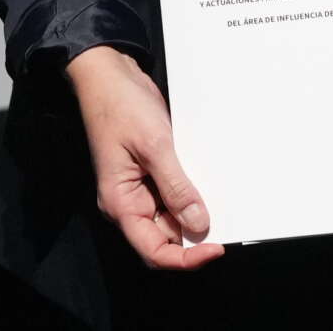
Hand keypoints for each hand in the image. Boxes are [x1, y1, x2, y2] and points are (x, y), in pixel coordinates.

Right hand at [64, 45, 223, 270]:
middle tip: (224, 220)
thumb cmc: (119, 106)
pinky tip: (207, 180)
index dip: (186, 258)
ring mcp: (139, 189)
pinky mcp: (150, 173)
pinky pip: (173, 194)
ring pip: (172, 217)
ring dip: (195, 211)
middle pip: (166, 238)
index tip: (216, 247)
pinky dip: (191, 191)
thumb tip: (199, 224)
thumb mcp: (153, 146)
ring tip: (218, 196)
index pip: (154, 251)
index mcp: (121, 204)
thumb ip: (176, 187)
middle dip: (194, 233)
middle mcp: (128, 203)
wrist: (108, 73)